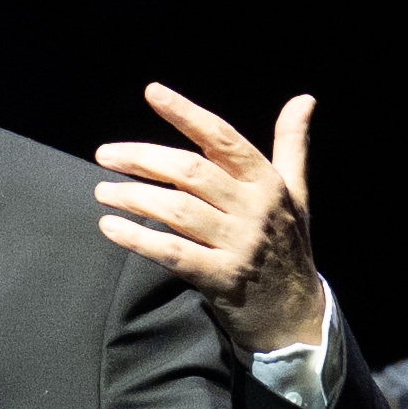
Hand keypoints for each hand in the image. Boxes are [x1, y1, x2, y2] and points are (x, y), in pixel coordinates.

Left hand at [89, 86, 324, 352]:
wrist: (295, 316)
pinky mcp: (219, 279)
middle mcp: (254, 210)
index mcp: (268, 184)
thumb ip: (292, 143)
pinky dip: (137, 238)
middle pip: (190, 172)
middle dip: (142, 158)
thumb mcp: (296, 193)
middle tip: (105, 154)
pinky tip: (111, 227)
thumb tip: (304, 97)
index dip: (186, 113)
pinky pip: (172, 253)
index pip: (223, 139)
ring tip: (103, 191)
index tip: (152, 92)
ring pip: (177, 211)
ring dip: (133, 197)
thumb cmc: (288, 245)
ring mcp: (237, 246)